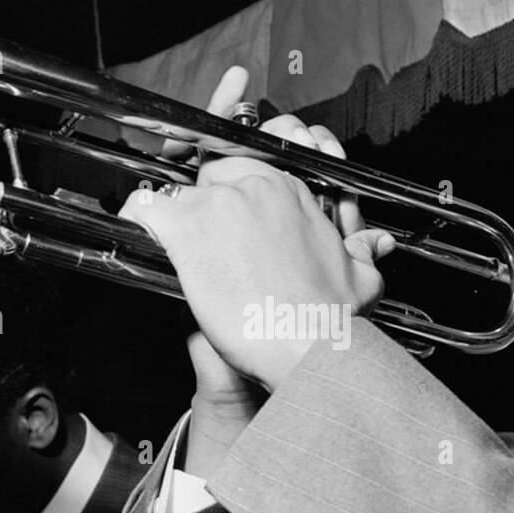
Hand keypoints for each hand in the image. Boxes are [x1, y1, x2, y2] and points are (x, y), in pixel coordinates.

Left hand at [121, 69, 394, 391]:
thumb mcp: (363, 278)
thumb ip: (365, 251)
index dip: (238, 185)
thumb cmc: (335, 318)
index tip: (231, 203)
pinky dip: (138, 213)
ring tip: (174, 235)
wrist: (311, 346)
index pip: (255, 166)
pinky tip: (137, 222)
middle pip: (216, 173)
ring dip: (176, 211)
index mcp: (295, 193)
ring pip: (185, 190)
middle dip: (207, 199)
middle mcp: (260, 187)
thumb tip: (377, 243)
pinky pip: (149, 207)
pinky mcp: (190, 230)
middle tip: (205, 231)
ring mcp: (223, 204)